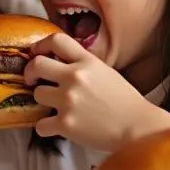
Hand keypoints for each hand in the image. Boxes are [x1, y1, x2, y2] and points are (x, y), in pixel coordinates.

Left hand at [24, 32, 169, 150]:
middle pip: (37, 65)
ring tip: (57, 107)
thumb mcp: (106, 72)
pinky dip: (46, 128)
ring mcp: (69, 100)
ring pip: (37, 94)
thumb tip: (60, 63)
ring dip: (43, 101)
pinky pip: (40, 124)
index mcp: (88, 62)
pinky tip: (57, 128)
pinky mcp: (65, 124)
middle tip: (32, 80)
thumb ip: (83, 65)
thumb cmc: (125, 102)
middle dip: (30, 72)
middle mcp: (75, 77)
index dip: (41, 45)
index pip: (57, 40)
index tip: (36, 53)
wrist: (138, 128)